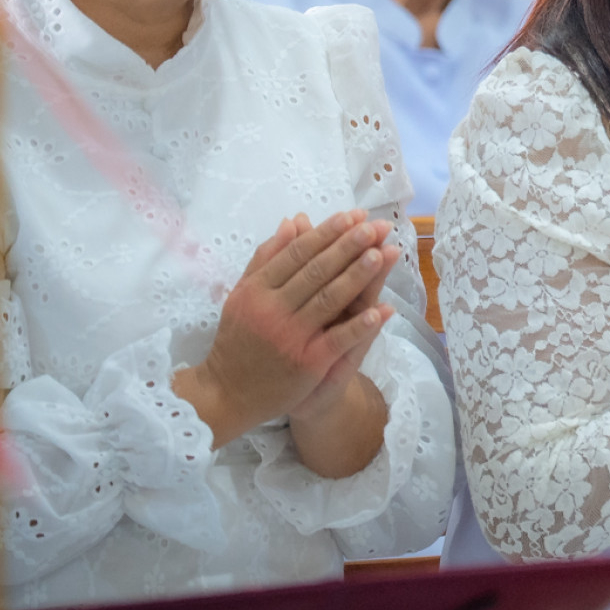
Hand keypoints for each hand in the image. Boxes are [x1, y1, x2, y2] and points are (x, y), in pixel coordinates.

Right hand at [173, 211, 401, 448]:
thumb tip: (293, 222)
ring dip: (358, 275)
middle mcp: (272, 310)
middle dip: (348, 246)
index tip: (353, 216)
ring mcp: (290, 336)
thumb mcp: (243, 295)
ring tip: (382, 253)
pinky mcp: (307, 363)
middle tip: (375, 227)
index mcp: (256, 290)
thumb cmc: (239, 339)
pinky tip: (382, 309)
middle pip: (316, 271)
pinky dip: (360, 324)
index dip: (327, 233)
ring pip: (329, 299)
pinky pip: (337, 339)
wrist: (227, 393)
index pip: (297, 254)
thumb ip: (267, 259)